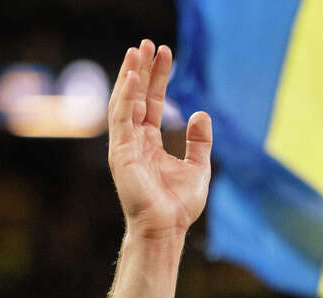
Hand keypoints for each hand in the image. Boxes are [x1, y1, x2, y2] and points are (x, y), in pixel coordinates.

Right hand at [107, 40, 211, 239]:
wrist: (166, 228)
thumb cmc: (178, 205)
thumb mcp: (198, 168)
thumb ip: (198, 141)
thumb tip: (201, 113)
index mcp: (149, 143)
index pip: (151, 102)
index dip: (157, 78)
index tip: (165, 54)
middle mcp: (134, 141)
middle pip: (136, 97)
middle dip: (142, 69)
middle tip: (148, 43)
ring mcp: (125, 146)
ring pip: (124, 102)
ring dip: (130, 76)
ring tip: (137, 51)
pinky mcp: (121, 153)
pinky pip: (122, 119)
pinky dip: (126, 97)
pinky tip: (134, 77)